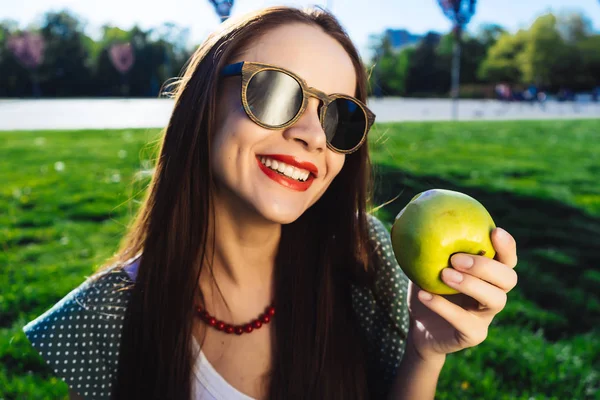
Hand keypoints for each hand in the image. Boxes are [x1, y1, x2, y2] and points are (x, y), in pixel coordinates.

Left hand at [406, 227, 518, 362]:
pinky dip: (443, 306)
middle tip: (456, 258)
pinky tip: (424, 294)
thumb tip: (414, 212)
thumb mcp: (425, 266)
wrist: (420, 328)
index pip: (507, 259)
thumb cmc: (427, 289)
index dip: (507, 246)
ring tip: (444, 274)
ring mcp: (486, 317)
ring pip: (495, 300)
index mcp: (488, 276)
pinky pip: (465, 321)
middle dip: (486, 266)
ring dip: (470, 284)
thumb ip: (428, 245)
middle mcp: (493, 294)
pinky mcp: (474, 335)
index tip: (494, 230)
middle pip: (508, 279)